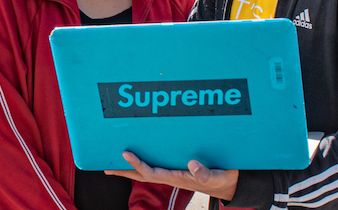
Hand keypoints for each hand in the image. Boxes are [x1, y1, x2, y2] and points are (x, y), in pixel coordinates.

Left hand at [106, 151, 239, 201]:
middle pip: (143, 174)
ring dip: (130, 168)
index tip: (125, 154)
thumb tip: (192, 165)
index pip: (152, 172)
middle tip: (105, 166)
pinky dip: (144, 162)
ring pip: (148, 171)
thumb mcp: (218, 177)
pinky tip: (139, 158)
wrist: (232, 184)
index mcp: (178, 178)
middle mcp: (172, 176)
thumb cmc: (224, 179)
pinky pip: (157, 166)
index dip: (137, 164)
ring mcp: (174, 174)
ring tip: (115, 163)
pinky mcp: (178, 170)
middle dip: (124, 171)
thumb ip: (205, 173)